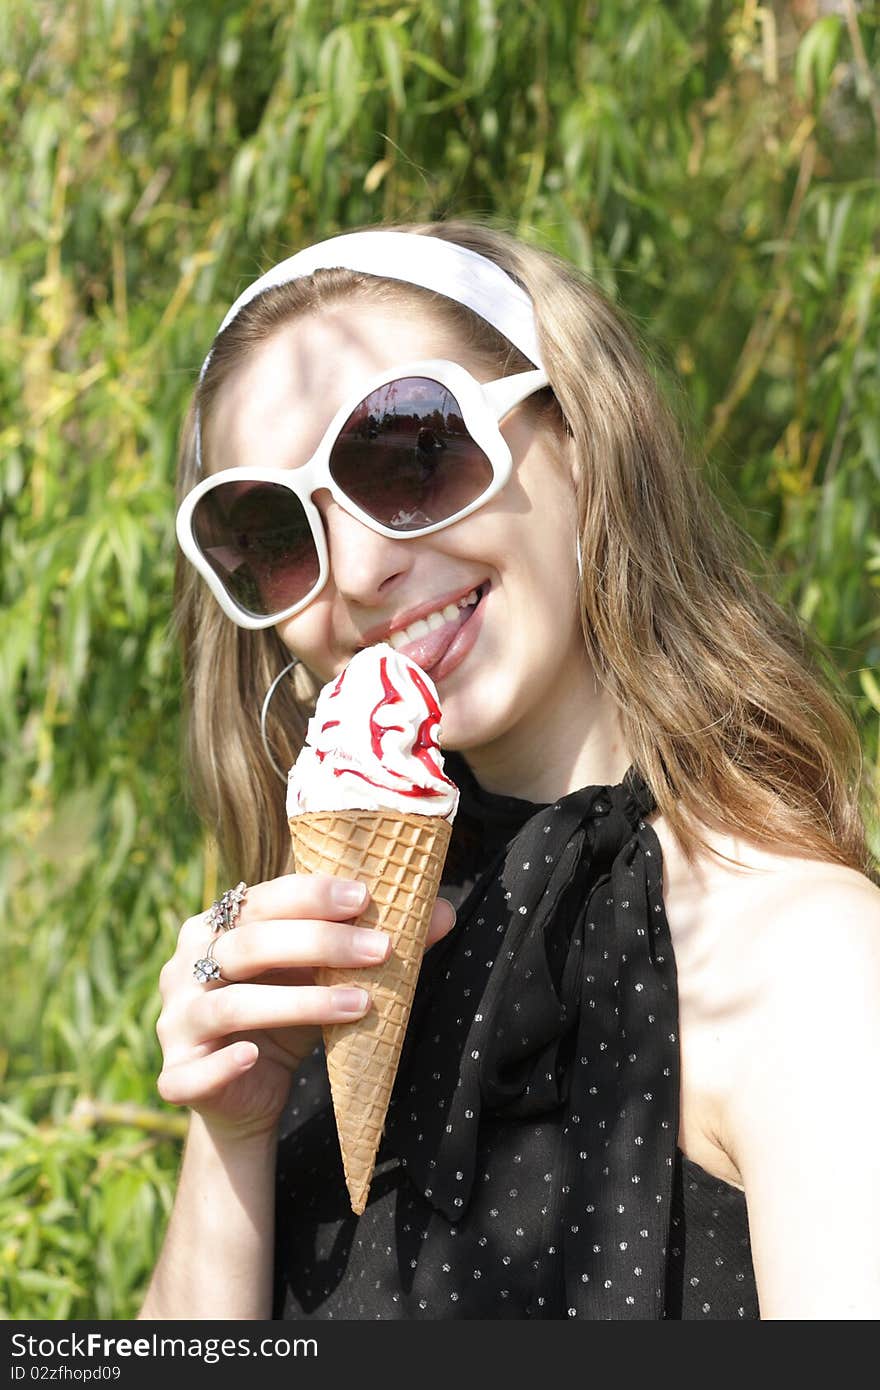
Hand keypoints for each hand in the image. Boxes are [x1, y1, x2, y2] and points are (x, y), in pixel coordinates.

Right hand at [155, 873, 455, 1142]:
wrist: (247, 1094)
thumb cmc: (288, 1014)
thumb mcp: (328, 976)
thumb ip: (372, 944)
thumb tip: (443, 913)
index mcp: (216, 925)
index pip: (262, 898)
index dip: (312, 895)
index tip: (366, 897)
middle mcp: (186, 965)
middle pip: (248, 944)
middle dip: (319, 943)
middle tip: (381, 949)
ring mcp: (176, 1020)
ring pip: (230, 1004)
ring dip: (298, 1003)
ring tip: (361, 1004)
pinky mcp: (175, 1074)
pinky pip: (193, 1069)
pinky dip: (223, 1063)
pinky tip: (256, 1056)